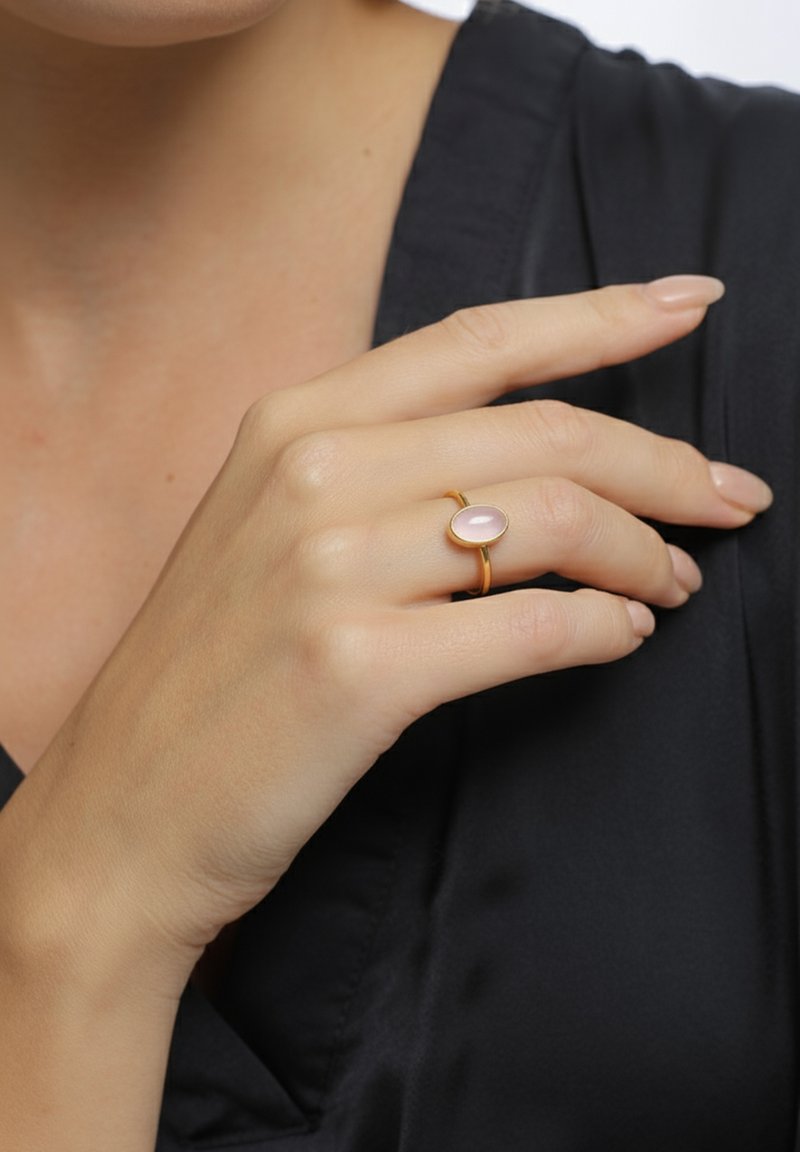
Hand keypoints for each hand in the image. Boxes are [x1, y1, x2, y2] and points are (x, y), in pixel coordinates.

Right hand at [2, 276, 771, 984]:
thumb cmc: (210, 673)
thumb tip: (538, 472)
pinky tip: (621, 638)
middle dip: (666, 466)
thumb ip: (384, 475)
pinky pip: (534, 626)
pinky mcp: (357, 666)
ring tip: (673, 585)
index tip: (690, 307)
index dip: (602, 318)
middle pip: (546, 433)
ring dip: (645, 553)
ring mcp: (330, 566)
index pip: (482, 339)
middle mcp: (313, 472)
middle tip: (731, 500)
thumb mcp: (270, 531)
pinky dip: (603, 630)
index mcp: (295, 422)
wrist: (122, 811)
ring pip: (554, 520)